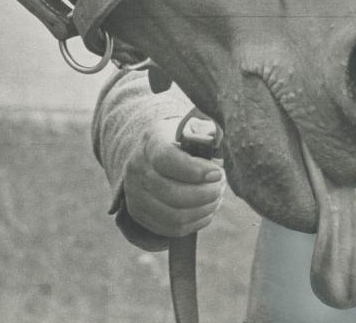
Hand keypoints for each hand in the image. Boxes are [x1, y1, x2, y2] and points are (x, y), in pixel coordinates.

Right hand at [122, 117, 224, 237]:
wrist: (150, 153)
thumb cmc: (178, 140)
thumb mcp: (187, 128)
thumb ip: (202, 134)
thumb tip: (215, 148)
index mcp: (150, 143)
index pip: (166, 159)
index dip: (194, 170)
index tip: (217, 173)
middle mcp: (137, 169)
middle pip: (171, 192)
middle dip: (204, 194)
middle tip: (220, 187)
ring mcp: (135, 194)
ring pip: (173, 215)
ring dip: (202, 210)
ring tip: (216, 199)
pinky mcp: (140, 214)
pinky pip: (171, 228)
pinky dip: (194, 222)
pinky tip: (206, 211)